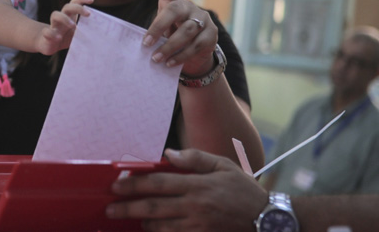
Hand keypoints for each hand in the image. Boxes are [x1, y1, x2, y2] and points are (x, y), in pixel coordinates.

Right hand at [36, 0, 92, 54]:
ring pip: (55, 15)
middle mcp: (61, 19)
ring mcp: (53, 26)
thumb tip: (101, 35)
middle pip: (66, 6)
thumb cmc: (65, 38)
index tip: (92, 0)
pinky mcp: (46, 35)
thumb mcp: (77, 34)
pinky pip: (46, 31)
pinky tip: (58, 38)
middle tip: (88, 14)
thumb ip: (85, 32)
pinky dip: (51, 34)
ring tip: (73, 26)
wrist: (49, 46)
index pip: (74, 3)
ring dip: (64, 19)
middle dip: (77, 8)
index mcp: (69, 16)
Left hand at [106, 148, 267, 231]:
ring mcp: (197, 226)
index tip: (117, 185)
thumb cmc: (244, 191)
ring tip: (129, 219)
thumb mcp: (224, 166)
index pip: (158, 183)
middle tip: (109, 209)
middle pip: (153, 207)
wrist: (268, 221)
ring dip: (141, 222)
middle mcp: (195, 207)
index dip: (134, 184)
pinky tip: (150, 230)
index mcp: (198, 185)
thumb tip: (169, 153)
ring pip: (160, 226)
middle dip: (127, 208)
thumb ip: (196, 158)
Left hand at [144, 0, 217, 74]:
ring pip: (186, 31)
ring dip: (169, 47)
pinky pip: (195, 46)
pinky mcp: (211, 33)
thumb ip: (157, 30)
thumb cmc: (174, 34)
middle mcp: (189, 6)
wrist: (196, 50)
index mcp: (174, 1)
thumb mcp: (164, 28)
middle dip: (159, 27)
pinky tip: (170, 63)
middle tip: (146, 44)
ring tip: (156, 58)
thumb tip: (144, 45)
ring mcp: (203, 18)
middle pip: (175, 11)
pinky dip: (181, 56)